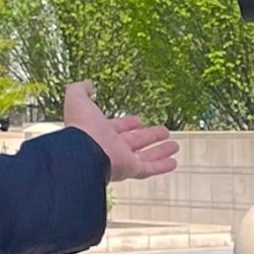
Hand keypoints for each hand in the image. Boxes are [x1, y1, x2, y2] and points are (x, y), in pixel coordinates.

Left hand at [62, 82, 177, 180]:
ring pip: (145, 156)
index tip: (138, 120)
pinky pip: (150, 169)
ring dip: (160, 151)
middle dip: (148, 136)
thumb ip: (80, 90)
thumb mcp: (78, 100)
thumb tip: (87, 84)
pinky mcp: (131, 169)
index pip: (117, 128)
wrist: (82, 153)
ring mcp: (122, 160)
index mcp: (100, 132)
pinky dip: (162, 166)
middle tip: (162, 131)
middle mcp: (112, 147)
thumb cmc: (81, 128)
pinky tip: (174, 162)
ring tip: (174, 145)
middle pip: (134, 142)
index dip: (127, 123)